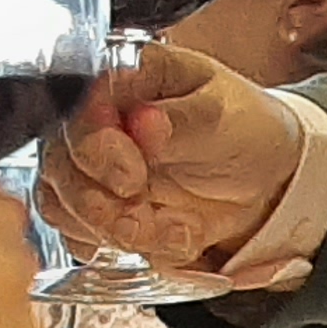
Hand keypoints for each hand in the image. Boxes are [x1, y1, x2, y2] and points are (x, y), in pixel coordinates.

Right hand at [39, 41, 303, 268]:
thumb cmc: (245, 126)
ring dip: (117, 229)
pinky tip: (176, 237)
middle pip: (57, 164)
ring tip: (174, 228)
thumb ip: (183, 119)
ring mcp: (93, 169)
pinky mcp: (100, 208)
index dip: (94, 148)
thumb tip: (145, 123)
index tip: (131, 176)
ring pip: (62, 207)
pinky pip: (85, 238)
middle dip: (98, 201)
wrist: (269, 175)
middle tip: (142, 212)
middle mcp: (97, 123)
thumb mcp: (225, 114)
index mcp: (124, 79)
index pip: (76, 110)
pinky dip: (131, 248)